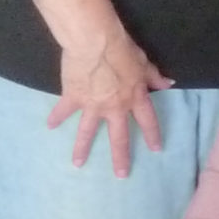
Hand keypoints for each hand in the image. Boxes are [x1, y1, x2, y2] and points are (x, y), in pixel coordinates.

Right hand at [47, 28, 172, 175]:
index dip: (152, 135)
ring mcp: (93, 105)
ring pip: (88, 132)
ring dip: (82, 149)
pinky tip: (49, 126)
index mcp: (135, 97)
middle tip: (121, 175)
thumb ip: (154, 76)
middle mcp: (115, 107)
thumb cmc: (122, 48)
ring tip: (78, 164)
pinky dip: (56, 117)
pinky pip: (64, 111)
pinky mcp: (74, 98)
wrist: (95, 43)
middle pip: (120, 136)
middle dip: (121, 157)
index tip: (156, 149)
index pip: (148, 120)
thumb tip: (169, 83)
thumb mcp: (143, 61)